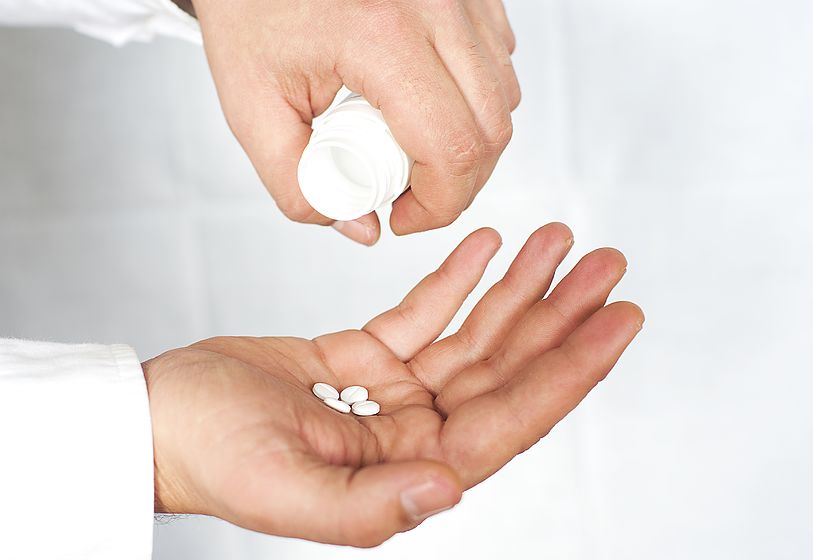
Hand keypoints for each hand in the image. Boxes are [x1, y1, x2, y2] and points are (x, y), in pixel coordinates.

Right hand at [145, 223, 641, 545]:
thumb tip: (450, 490)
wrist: (159, 421)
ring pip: (476, 337)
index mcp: (410, 470)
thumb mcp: (283, 490)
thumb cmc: (208, 457)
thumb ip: (370, 506)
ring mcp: (394, 395)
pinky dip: (457, 281)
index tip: (619, 322)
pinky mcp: (366, 360)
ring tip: (560, 244)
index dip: (571, 369)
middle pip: (508, 369)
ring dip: (520, 289)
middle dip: (562, 316)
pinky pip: (425, 315)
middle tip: (608, 267)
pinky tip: (489, 249)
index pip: (512, 418)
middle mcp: (414, 435)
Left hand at [192, 0, 519, 244]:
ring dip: (468, 141)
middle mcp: (434, 6)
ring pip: (503, 99)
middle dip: (456, 183)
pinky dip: (474, 98)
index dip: (438, 204)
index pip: (452, 148)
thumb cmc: (253, 8)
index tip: (403, 215)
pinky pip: (500, 62)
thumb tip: (361, 225)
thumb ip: (296, 183)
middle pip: (491, 131)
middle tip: (407, 191)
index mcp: (379, 33)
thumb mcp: (251, 105)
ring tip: (409, 141)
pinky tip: (427, 99)